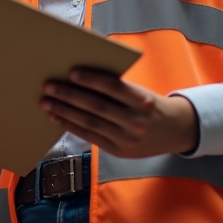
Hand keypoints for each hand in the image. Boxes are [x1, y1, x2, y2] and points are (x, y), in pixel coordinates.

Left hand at [40, 69, 198, 157]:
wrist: (176, 131)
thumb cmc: (151, 104)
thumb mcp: (141, 92)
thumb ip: (117, 87)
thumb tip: (80, 77)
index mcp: (142, 100)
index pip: (113, 87)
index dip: (92, 79)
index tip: (71, 72)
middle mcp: (136, 121)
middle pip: (97, 106)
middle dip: (70, 96)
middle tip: (48, 86)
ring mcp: (127, 139)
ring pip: (90, 123)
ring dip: (65, 112)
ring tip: (47, 103)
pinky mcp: (119, 151)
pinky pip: (91, 137)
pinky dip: (72, 126)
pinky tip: (57, 118)